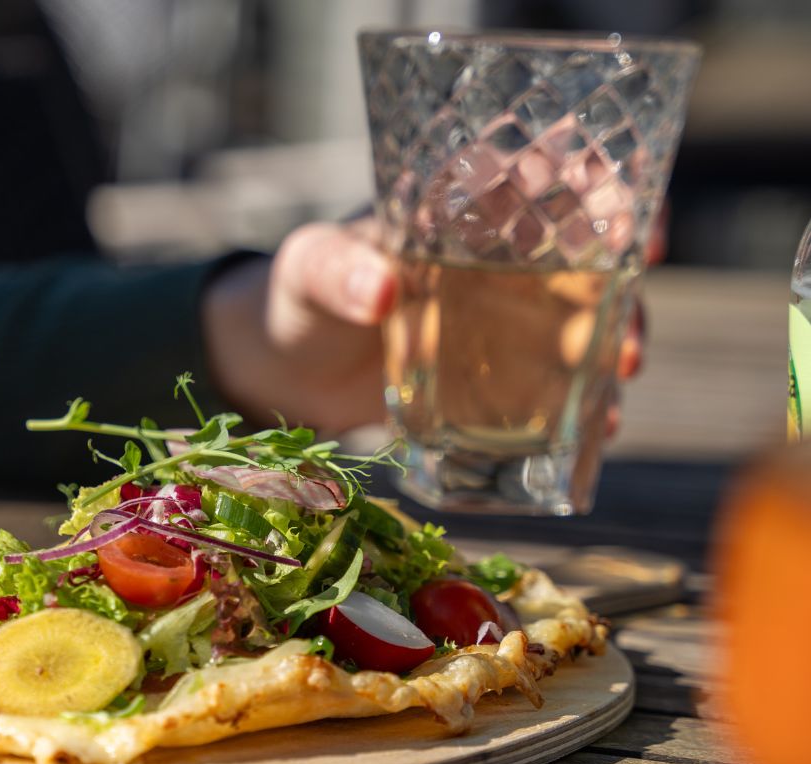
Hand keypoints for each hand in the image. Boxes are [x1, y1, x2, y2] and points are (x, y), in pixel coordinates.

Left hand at [203, 219, 647, 434]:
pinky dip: (578, 404)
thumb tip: (383, 290)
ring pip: (581, 323)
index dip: (605, 192)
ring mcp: (497, 323)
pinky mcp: (488, 378)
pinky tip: (597, 428)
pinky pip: (548, 386)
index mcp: (461, 212)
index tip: (634, 226)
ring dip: (613, 347)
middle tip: (629, 339)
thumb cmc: (297, 296)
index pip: (547, 181)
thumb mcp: (308, 269)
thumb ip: (337, 270)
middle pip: (585, 259)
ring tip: (620, 381)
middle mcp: (494, 262)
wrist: (284, 367)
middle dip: (624, 291)